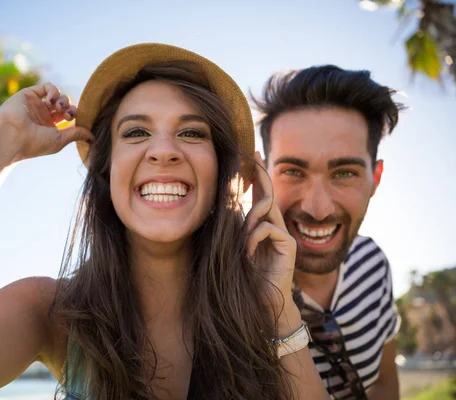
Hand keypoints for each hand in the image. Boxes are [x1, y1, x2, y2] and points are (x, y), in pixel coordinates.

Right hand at [0, 82, 93, 163]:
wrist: (11, 136)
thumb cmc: (34, 143)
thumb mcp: (60, 140)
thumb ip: (76, 134)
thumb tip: (93, 137)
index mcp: (50, 128)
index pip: (69, 117)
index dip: (76, 116)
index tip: (77, 121)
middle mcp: (43, 116)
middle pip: (65, 105)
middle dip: (70, 108)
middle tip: (68, 115)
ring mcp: (36, 105)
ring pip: (58, 96)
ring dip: (64, 100)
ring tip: (59, 108)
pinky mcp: (30, 95)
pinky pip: (47, 87)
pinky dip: (54, 91)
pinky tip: (52, 101)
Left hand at [245, 152, 295, 311]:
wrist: (261, 303)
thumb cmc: (246, 278)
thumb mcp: (237, 248)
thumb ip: (237, 228)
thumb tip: (229, 205)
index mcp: (263, 227)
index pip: (261, 197)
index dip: (257, 177)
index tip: (251, 157)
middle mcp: (275, 228)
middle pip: (268, 196)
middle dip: (261, 174)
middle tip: (254, 154)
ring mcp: (284, 236)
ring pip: (266, 211)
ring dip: (248, 221)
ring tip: (242, 241)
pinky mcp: (288, 246)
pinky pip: (267, 229)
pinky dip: (253, 239)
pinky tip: (248, 253)